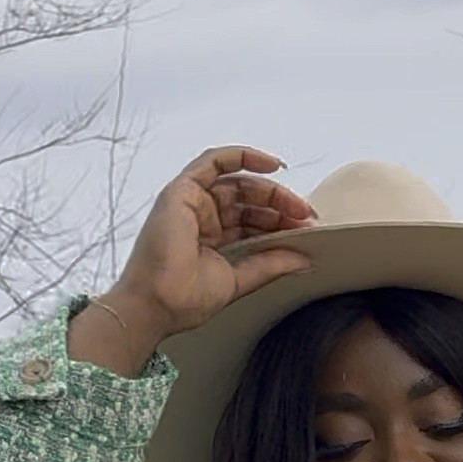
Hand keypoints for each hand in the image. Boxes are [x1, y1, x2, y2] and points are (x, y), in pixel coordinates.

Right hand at [71, 147, 313, 373]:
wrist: (155, 306)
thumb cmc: (182, 300)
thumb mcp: (238, 280)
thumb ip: (269, 265)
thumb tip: (303, 258)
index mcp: (211, 239)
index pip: (251, 222)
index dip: (279, 222)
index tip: (305, 229)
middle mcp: (200, 218)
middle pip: (248, 200)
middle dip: (280, 206)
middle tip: (306, 216)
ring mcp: (191, 203)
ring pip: (238, 182)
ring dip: (270, 189)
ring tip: (296, 205)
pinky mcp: (182, 191)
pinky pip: (214, 161)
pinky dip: (243, 156)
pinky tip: (272, 165)